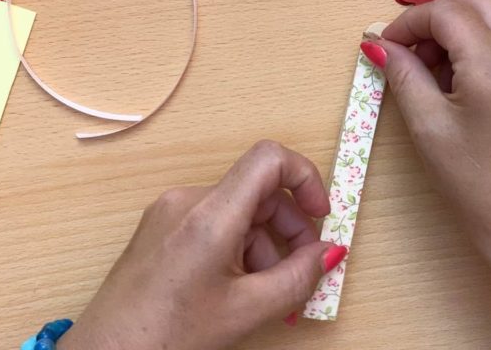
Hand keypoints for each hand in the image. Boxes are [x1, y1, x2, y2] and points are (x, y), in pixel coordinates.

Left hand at [58, 141, 347, 349]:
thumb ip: (298, 277)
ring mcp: (170, 213)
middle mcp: (187, 201)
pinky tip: (240, 288)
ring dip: (265, 245)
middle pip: (258, 190)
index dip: (305, 179)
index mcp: (209, 214)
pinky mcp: (160, 228)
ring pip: (239, 211)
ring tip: (267, 292)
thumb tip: (330, 253)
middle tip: (303, 270)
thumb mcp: (246, 311)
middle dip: (290, 228)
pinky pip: (215, 224)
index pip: (270, 159)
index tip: (321, 216)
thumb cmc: (163, 337)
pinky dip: (239, 249)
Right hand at [370, 0, 490, 265]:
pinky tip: (463, 85)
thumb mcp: (428, 127)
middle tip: (413, 55)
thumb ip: (403, 75)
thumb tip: (378, 45)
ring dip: (460, 29)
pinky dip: (482, 45)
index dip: (408, 23)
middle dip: (437, 17)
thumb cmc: (476, 185)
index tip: (386, 47)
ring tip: (435, 73)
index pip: (446, 12)